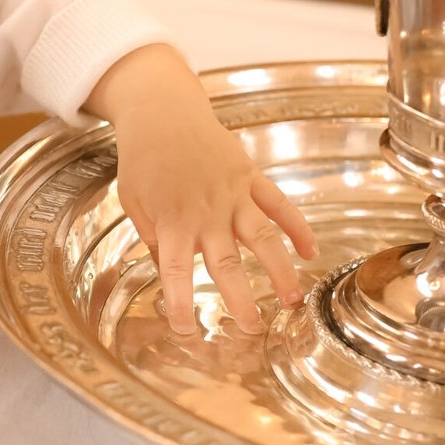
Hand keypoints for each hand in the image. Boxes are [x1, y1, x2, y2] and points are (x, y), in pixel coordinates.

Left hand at [86, 44, 317, 335]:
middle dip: (240, 299)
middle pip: (227, 263)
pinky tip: (311, 251)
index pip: (175, 272)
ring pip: (262, 238)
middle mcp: (206, 211)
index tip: (187, 333)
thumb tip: (166, 270)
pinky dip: (298, 227)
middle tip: (253, 330)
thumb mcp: (133, 200)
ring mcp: (233, 193)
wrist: (162, 111)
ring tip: (292, 301)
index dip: (181, 304)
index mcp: (172, 220)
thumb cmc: (142, 157)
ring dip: (279, 270)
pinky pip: (279, 204)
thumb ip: (152, 236)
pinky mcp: (250, 176)